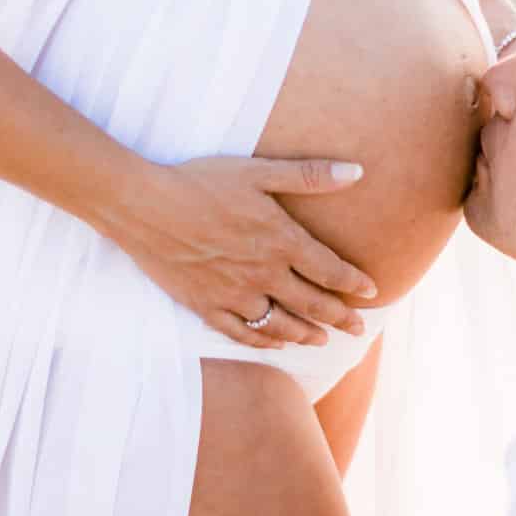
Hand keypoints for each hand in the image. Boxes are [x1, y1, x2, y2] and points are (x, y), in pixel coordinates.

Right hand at [95, 155, 377, 347]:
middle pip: (312, 304)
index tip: (372, 293)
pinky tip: (274, 344)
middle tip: (358, 329)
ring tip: (321, 341)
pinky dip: (263, 341)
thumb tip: (356, 172)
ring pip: (280, 325)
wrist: (143, 205)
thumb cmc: (200, 181)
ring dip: (305, 335)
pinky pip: (242, 333)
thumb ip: (309, 175)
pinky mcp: (205, 305)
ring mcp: (233, 294)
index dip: (354, 284)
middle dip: (340, 318)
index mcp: (280, 240)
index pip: (330, 270)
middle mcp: (262, 273)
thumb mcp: (257, 171)